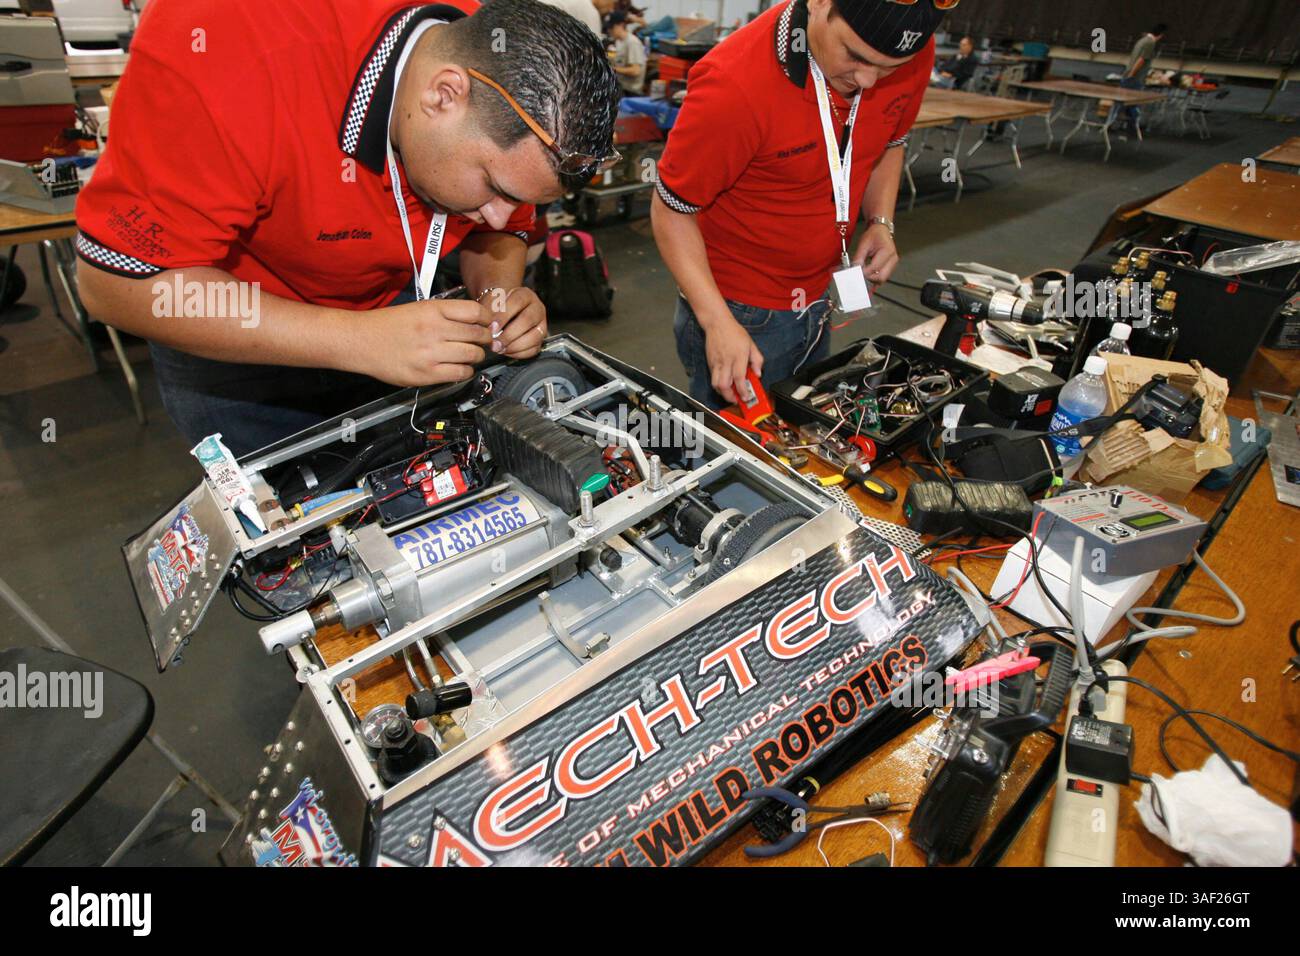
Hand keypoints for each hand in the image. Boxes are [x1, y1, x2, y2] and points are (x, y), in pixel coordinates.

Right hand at [354, 298, 492, 385]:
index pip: (475, 312)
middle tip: (483, 342)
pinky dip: (466, 371)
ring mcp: (431, 353)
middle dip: (485, 339)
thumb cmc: (390, 325)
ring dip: (476, 356)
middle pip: (477, 335)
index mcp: (433, 310)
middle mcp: (434, 329)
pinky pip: (460, 373)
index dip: (487, 320)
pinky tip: (459, 367)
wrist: (362, 341)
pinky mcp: (427, 374)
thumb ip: (446, 314)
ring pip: (473, 355)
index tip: (488, 324)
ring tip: (470, 355)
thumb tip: (476, 322)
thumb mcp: (419, 309)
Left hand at [483, 286, 546, 359]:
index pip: (517, 302)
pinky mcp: (541, 339)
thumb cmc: (497, 306)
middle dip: (509, 334)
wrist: (503, 311)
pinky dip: (519, 353)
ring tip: (499, 348)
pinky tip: (506, 351)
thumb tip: (488, 328)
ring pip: (534, 337)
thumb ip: (489, 310)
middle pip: (527, 320)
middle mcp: (537, 308)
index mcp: (525, 295)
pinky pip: (534, 349)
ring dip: (514, 346)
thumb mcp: (491, 301)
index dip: (504, 316)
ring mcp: (541, 324)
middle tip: (494, 342)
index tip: (491, 327)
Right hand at [702, 315, 762, 404]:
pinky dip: (718, 385)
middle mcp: (726, 362)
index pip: (739, 378)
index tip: (746, 397)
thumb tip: (759, 373)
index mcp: (738, 357)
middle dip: (730, 397)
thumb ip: (757, 360)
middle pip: (724, 386)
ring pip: (715, 385)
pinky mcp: (710, 363)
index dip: (743, 391)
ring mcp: (716, 363)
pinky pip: (713, 378)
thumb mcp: (751, 344)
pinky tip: (725, 384)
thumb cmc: (734, 332)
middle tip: (737, 399)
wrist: (717, 323)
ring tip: (730, 394)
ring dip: (723, 393)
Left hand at [853, 222, 898, 285]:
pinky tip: (868, 275)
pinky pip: (883, 276)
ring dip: (872, 279)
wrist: (881, 230)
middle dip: (869, 278)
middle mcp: (893, 259)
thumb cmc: (874, 235)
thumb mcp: (863, 243)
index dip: (864, 272)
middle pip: (881, 277)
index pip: (875, 268)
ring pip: (882, 279)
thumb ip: (859, 257)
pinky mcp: (890, 267)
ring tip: (863, 273)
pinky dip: (875, 278)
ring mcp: (893, 264)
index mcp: (887, 251)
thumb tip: (854, 268)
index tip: (856, 272)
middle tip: (859, 275)